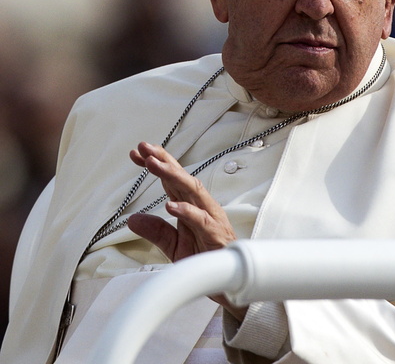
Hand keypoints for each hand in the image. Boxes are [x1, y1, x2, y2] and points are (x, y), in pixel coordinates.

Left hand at [126, 141, 247, 320]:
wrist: (227, 281)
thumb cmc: (205, 258)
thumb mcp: (174, 245)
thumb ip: (156, 231)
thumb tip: (132, 219)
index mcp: (191, 206)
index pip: (172, 180)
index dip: (156, 164)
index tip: (136, 153)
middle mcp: (201, 206)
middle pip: (182, 177)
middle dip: (163, 160)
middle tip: (144, 148)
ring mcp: (210, 217)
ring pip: (192, 191)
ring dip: (172, 176)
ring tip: (154, 165)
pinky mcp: (215, 233)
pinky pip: (200, 219)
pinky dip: (186, 211)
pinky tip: (170, 205)